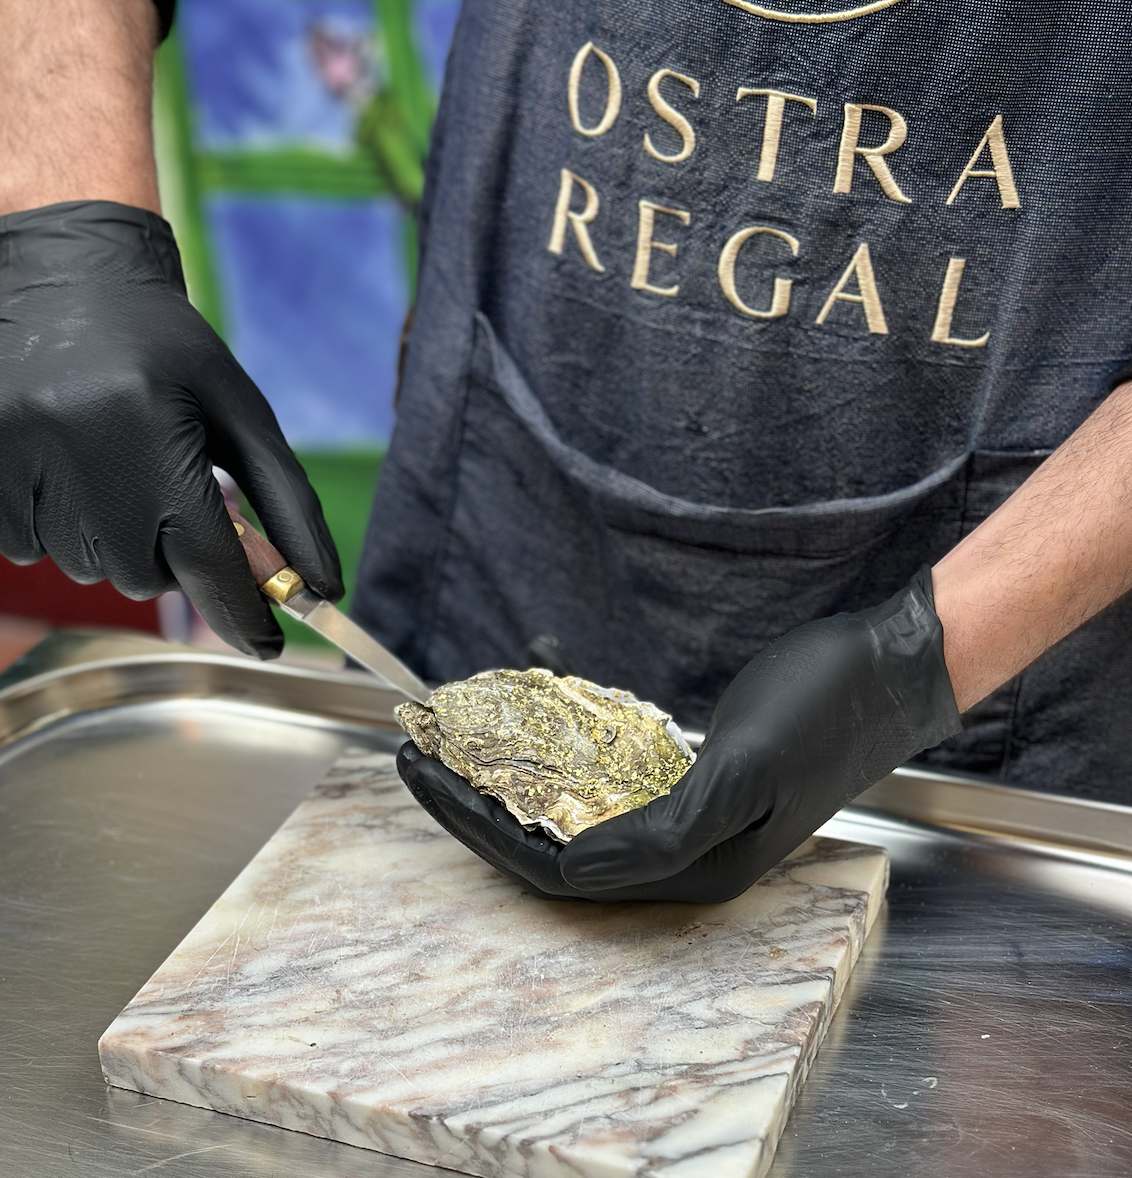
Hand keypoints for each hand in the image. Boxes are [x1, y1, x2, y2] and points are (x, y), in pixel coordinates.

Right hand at [0, 201, 341, 656]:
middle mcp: (77, 451)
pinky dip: (61, 527)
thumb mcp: (241, 416)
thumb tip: (322, 589)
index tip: (268, 646)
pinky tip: (67, 466)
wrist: (65, 277)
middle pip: (147, 579)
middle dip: (172, 552)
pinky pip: (29, 549)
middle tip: (167, 487)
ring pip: (90, 569)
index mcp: (152, 432)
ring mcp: (13, 460)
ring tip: (112, 463)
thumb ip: (286, 506)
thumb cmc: (169, 352)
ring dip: (116, 539)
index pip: (207, 562)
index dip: (243, 614)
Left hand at [399, 568, 960, 901]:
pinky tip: (525, 735)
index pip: (553, 870)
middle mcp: (682, 859)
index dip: (479, 829)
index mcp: (691, 869)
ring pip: (569, 820)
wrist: (888, 669)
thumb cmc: (823, 709)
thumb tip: (571, 873)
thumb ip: (663, 832)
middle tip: (416, 758)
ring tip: (454, 749)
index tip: (423, 777)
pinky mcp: (691, 784)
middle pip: (549, 850)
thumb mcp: (746, 769)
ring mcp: (686, 821)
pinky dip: (554, 766)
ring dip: (508, 787)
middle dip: (476, 808)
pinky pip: (602, 787)